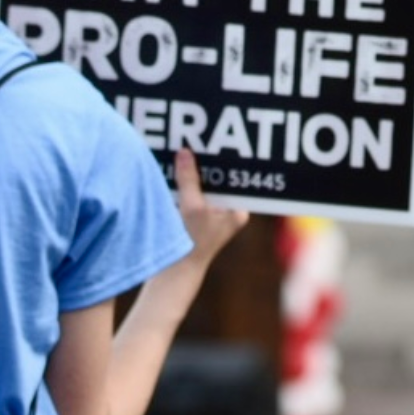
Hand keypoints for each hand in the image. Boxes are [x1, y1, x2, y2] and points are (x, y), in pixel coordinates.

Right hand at [172, 148, 248, 267]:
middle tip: (201, 140)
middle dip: (211, 162)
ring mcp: (217, 213)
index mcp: (239, 210)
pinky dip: (190, 181)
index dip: (228, 159)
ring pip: (209, 184)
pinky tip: (180, 165)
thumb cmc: (188, 244)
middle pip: (223, 178)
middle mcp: (232, 210)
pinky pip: (198, 191)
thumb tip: (186, 152)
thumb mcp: (190, 208)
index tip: (219, 141)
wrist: (175, 273)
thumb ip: (189, 179)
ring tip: (190, 149)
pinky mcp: (202, 215)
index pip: (237, 177)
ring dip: (198, 170)